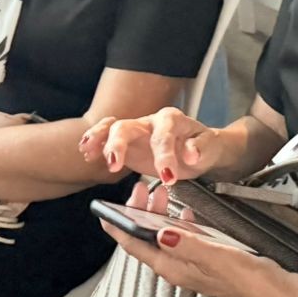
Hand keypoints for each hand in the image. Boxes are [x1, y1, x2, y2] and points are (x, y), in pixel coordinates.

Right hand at [79, 106, 222, 184]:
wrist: (200, 148)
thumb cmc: (204, 146)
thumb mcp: (210, 147)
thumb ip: (201, 148)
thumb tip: (190, 153)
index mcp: (172, 120)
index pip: (163, 136)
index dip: (164, 156)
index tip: (168, 177)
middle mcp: (150, 122)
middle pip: (128, 127)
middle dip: (118, 145)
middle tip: (114, 164)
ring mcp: (137, 132)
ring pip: (113, 128)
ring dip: (101, 140)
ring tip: (90, 153)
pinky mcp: (128, 144)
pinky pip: (108, 136)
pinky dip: (96, 140)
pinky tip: (87, 150)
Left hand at [99, 181, 297, 296]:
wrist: (278, 293)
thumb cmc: (249, 278)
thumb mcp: (217, 257)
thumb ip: (187, 244)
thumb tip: (157, 231)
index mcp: (174, 268)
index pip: (135, 247)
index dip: (117, 228)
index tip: (101, 209)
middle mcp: (178, 268)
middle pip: (146, 240)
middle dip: (137, 214)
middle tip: (139, 188)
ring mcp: (191, 265)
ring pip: (162, 238)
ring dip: (156, 216)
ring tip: (158, 193)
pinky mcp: (206, 260)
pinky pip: (181, 239)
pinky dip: (176, 222)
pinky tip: (184, 212)